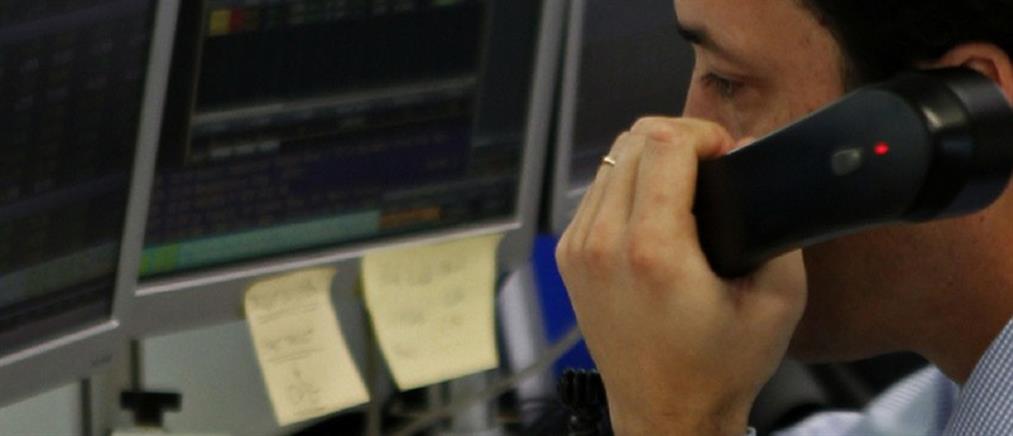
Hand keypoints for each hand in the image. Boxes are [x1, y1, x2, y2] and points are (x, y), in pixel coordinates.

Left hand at [556, 117, 806, 434]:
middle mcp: (605, 243)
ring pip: (611, 160)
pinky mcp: (569, 256)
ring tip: (684, 184)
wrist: (666, 413)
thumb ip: (775, 229)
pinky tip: (654, 207)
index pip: (664, 143)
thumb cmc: (717, 368)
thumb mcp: (778, 301)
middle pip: (633, 140)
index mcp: (653, 250)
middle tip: (710, 164)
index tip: (725, 153)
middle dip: (679, 138)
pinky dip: (626, 184)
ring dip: (650, 158)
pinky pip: (596, 191)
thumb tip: (751, 165)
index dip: (704, 133)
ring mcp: (579, 249)